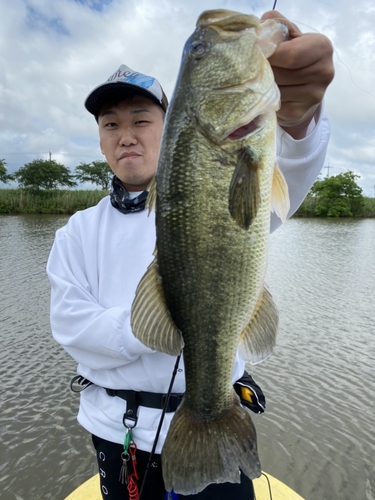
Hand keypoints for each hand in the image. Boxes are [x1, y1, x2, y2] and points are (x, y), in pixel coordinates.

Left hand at [261, 11, 333, 138]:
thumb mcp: (290, 37)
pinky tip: (268, 95)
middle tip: (255, 70)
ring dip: (264, 86)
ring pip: (276, 91)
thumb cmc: (294, 58)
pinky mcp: (300, 112)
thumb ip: (278, 27)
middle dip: (264, 72)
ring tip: (261, 81)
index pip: (289, 54)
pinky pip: (275, 105)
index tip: (256, 55)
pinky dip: (267, 100)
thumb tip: (260, 28)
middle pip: (281, 74)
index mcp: (322, 47)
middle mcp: (324, 72)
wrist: (303, 90)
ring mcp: (314, 95)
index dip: (268, 55)